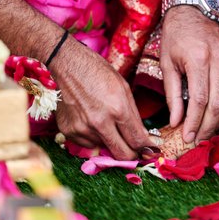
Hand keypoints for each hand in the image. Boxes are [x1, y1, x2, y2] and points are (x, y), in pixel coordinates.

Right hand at [51, 36, 155, 159]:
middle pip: (122, 154)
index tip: (150, 152)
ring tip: (104, 120)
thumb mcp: (124, 89)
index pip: (137, 141)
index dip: (146, 149)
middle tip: (135, 150)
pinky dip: (93, 137)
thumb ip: (133, 117)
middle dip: (131, 155)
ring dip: (109, 140)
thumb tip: (142, 140)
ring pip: (104, 148)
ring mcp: (82, 128)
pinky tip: (91, 119)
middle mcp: (99, 122)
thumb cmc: (100, 73)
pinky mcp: (69, 131)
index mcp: (117, 109)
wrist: (70, 65)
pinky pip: (87, 144)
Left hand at [160, 6, 218, 143]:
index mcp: (199, 59)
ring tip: (207, 131)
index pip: (200, 100)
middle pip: (218, 103)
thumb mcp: (167, 64)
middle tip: (198, 140)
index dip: (194, 122)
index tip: (187, 137)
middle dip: (208, 126)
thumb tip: (175, 122)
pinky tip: (218, 115)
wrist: (193, 10)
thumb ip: (172, 94)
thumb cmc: (175, 37)